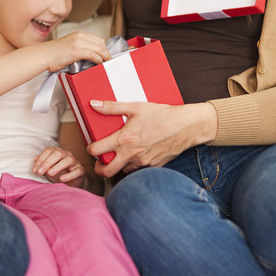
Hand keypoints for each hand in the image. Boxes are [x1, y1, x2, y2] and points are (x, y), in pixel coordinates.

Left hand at [34, 146, 84, 187]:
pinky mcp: (80, 170)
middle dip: (47, 162)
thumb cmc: (59, 173)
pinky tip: (61, 179)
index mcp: (57, 152)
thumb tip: (35, 159)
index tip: (34, 170)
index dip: (40, 160)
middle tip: (40, 172)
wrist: (72, 181)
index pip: (48, 151)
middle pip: (57, 153)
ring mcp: (74, 162)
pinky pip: (77, 171)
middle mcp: (66, 154)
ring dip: (57, 166)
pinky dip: (69, 175)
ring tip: (49, 174)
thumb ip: (41, 164)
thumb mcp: (48, 169)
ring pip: (68, 160)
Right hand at [39, 31, 109, 72]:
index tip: (106, 56)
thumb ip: (81, 47)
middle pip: (101, 44)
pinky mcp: (77, 50)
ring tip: (106, 63)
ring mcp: (78, 43)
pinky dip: (98, 60)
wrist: (44, 55)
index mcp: (79, 34)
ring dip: (105, 57)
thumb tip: (93, 55)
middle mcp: (80, 36)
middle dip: (107, 53)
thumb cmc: (55, 53)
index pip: (98, 40)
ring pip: (99, 49)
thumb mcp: (71, 45)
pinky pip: (93, 54)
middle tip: (109, 61)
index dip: (104, 49)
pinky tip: (99, 63)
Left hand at [86, 100, 216, 178]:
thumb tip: (94, 104)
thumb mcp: (135, 107)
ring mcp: (143, 163)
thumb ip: (112, 107)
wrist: (185, 126)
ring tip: (120, 156)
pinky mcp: (154, 166)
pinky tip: (137, 155)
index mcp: (124, 140)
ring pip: (124, 171)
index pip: (97, 151)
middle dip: (100, 169)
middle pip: (107, 171)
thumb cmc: (161, 115)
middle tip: (100, 163)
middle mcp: (132, 154)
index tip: (92, 147)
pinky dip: (134, 165)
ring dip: (119, 166)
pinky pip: (139, 170)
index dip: (90, 149)